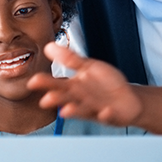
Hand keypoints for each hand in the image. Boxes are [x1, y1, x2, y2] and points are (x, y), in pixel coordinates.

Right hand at [28, 42, 142, 126]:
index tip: (33, 81)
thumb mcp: (88, 67)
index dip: (45, 83)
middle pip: (67, 98)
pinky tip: (104, 112)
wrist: (128, 100)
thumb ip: (70, 59)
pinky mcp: (110, 116)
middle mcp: (81, 99)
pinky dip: (106, 114)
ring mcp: (94, 108)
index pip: (57, 84)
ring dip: (75, 110)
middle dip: (57, 98)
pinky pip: (108, 115)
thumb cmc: (105, 84)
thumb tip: (48, 46)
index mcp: (74, 86)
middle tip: (46, 99)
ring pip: (82, 109)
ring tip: (66, 109)